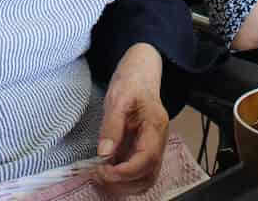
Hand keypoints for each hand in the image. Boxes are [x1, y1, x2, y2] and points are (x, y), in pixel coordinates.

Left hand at [95, 44, 168, 194]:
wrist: (142, 71)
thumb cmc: (131, 81)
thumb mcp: (117, 98)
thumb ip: (112, 126)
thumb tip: (104, 153)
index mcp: (155, 126)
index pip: (146, 160)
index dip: (125, 172)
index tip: (102, 171)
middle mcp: (159, 140)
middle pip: (148, 175)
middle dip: (123, 183)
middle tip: (98, 175)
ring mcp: (154, 146)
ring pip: (146, 178)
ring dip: (124, 185)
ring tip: (102, 176)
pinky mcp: (146, 148)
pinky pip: (140, 172)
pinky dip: (125, 179)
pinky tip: (108, 172)